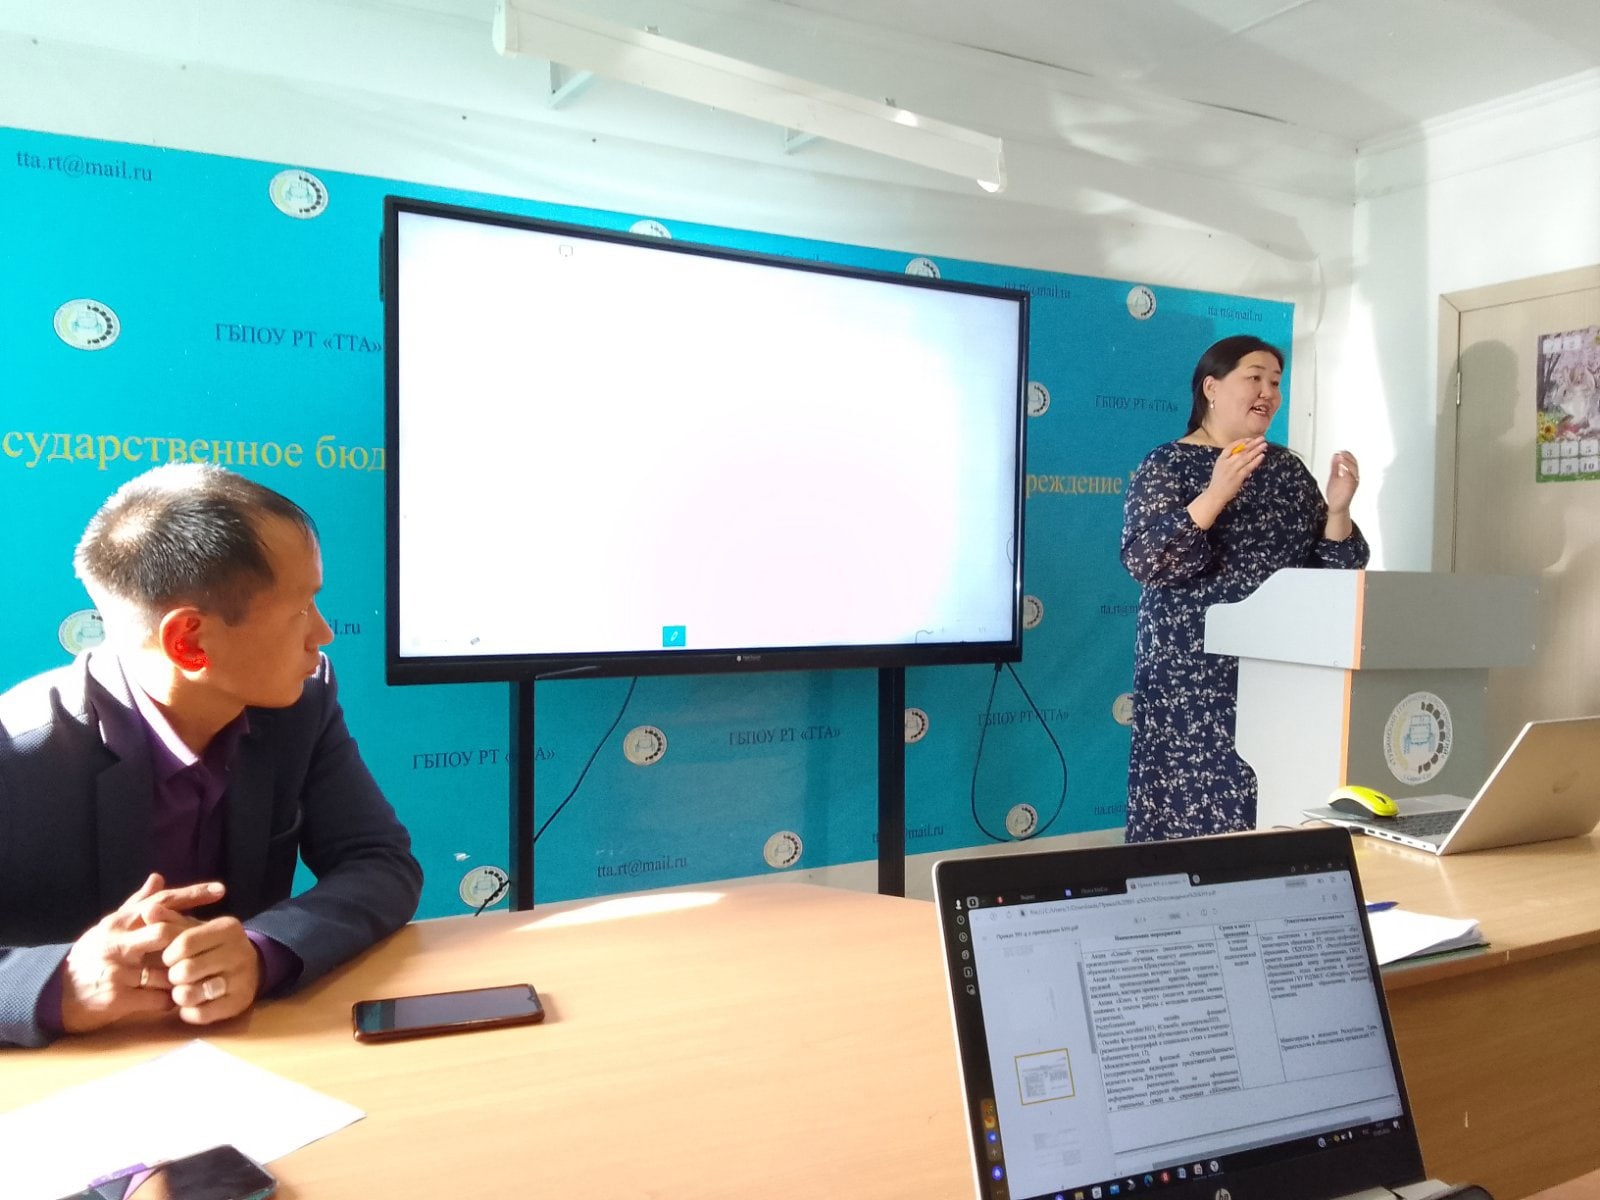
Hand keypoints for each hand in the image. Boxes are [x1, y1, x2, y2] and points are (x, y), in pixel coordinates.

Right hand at [59, 874, 223, 1033]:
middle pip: (164, 932)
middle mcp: (118, 943)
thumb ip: (136, 903)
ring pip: (165, 969)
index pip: (160, 902)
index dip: (192, 894)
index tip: (221, 890)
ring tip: (198, 977)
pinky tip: (177, 1001)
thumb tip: (158, 877)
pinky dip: (171, 1000)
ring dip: (184, 975)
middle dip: (188, 940)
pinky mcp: (116, 998)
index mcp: (119, 922)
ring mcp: (117, 970)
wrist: (57, 993)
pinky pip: (157, 999)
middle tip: (209, 945)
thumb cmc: (91, 955)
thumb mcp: (110, 926)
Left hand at [163, 916, 262, 1024]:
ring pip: (190, 994)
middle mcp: (240, 951)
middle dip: (173, 975)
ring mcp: (242, 979)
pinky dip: (188, 1012)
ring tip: (183, 989)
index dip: (169, 954)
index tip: (170, 957)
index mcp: (228, 928)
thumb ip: (169, 921)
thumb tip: (147, 910)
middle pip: (185, 970)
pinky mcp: (239, 1003)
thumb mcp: (194, 930)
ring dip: (179, 994)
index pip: (185, 942)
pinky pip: (200, 1014)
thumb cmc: (211, 946)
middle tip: (177, 974)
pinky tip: (193, 1003)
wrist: (249, 968)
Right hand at [1205, 436, 1267, 504]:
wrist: (1215, 495)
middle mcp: (1226, 463)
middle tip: (1262, 438)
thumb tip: (1242, 453)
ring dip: (1256, 450)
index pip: (1230, 447)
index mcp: (1220, 460)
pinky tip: (1261, 456)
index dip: (1241, 442)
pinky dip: (1255, 461)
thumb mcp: (1220, 468)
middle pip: (1241, 450)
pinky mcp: (1238, 477)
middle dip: (1252, 443)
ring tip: (1264, 445)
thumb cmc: (1218, 482)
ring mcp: (1232, 470)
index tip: (1250, 439)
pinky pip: (1248, 467)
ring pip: (1246, 457)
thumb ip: (1228, 460)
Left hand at [1325, 450, 1359, 513]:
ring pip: (1354, 472)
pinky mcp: (1349, 490)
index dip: (1348, 456)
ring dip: (1348, 464)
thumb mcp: (1334, 476)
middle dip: (1348, 459)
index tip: (1341, 451)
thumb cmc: (1337, 494)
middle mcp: (1354, 479)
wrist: (1337, 507)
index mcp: (1351, 475)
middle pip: (1354, 466)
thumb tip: (1336, 456)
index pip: (1352, 462)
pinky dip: (1348, 475)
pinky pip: (1351, 481)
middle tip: (1341, 454)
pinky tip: (1343, 470)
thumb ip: (1335, 467)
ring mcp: (1352, 485)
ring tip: (1341, 459)